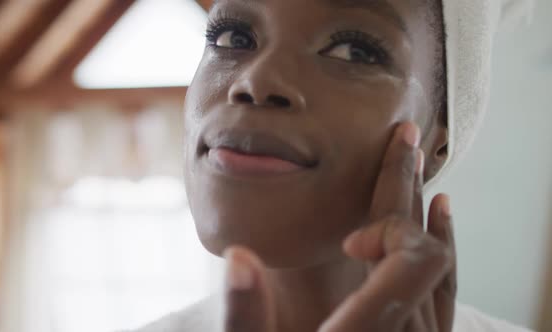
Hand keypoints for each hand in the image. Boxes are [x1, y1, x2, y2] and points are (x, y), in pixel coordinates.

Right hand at [223, 122, 456, 331]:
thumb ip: (243, 316)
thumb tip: (238, 255)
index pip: (412, 259)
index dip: (393, 224)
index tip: (354, 232)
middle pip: (426, 252)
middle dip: (408, 192)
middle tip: (406, 139)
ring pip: (440, 272)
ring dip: (428, 221)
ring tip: (424, 177)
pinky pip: (444, 297)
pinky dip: (444, 255)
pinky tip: (442, 227)